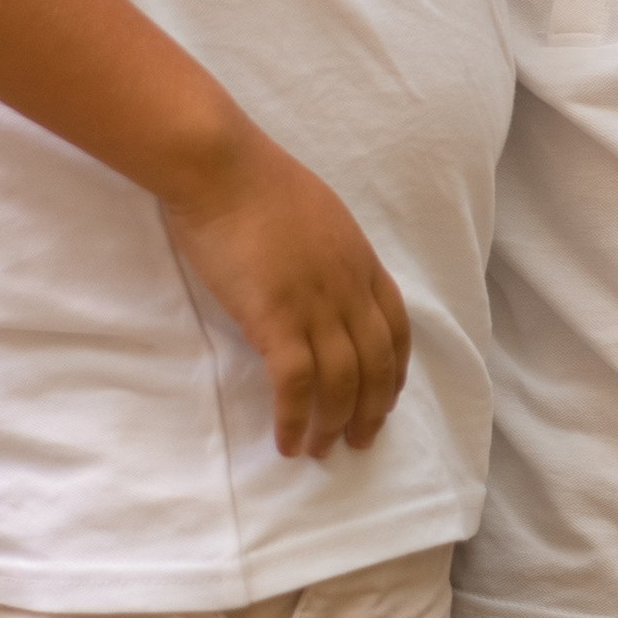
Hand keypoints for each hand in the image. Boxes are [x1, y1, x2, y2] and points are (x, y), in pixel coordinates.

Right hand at [164, 130, 411, 460]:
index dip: (395, 369)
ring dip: (333, 423)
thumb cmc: (255, 181)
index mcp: (361, 261)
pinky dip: (295, 418)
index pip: (395, 327)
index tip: (387, 396)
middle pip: (375, 364)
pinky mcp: (276, 319)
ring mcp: (315, 305)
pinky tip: (287, 441)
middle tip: (360, 441)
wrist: (221, 167)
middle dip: (372, 409)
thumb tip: (320, 273)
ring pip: (341, 382)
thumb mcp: (317, 212)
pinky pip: (296, 384)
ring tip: (319, 451)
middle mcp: (348, 288)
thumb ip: (329, 249)